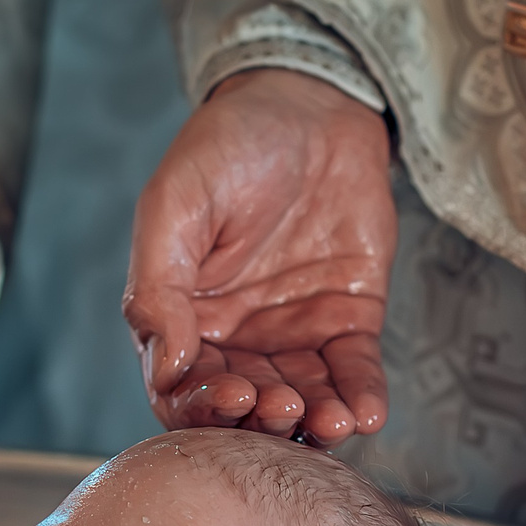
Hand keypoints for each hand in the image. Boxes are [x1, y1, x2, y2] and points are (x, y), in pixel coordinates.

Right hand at [122, 69, 396, 442]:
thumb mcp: (175, 204)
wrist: (310, 103)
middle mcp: (236, 337)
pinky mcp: (348, 320)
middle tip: (285, 409)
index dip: (205, 407)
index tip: (235, 396)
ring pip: (302, 401)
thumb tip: (166, 366)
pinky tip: (366, 413)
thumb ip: (159, 286)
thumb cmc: (228, 146)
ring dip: (316, 422)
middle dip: (265, 420)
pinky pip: (353, 373)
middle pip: (245, 408)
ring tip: (335, 421)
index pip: (182, 390)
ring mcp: (293, 333)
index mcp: (182, 316)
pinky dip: (361, 398)